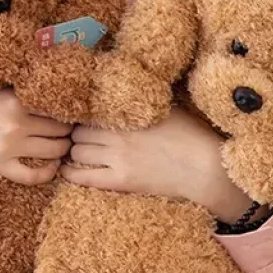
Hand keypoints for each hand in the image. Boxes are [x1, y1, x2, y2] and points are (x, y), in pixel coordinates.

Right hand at [0, 85, 73, 185]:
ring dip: (63, 148)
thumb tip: (51, 84)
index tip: (70, 110)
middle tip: (70, 129)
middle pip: (61, 129)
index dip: (68, 109)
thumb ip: (21, 88)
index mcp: (17, 99)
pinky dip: (48, 173)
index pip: (58, 107)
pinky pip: (32, 175)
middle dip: (68, 129)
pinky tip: (53, 167)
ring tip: (63, 144)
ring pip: (53, 151)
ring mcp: (8, 147)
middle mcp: (16, 124)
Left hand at [59, 104, 256, 221]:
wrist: (204, 167)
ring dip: (75, 151)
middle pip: (78, 131)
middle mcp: (117, 134)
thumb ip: (141, 102)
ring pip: (76, 151)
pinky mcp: (120, 181)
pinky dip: (70, 174)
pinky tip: (68, 171)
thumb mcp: (165, 108)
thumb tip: (125, 92)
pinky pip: (82, 177)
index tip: (84, 119)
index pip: (89, 110)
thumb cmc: (190, 135)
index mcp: (128, 113)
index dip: (84, 115)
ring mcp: (117, 158)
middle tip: (82, 138)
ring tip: (82, 153)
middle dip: (77, 133)